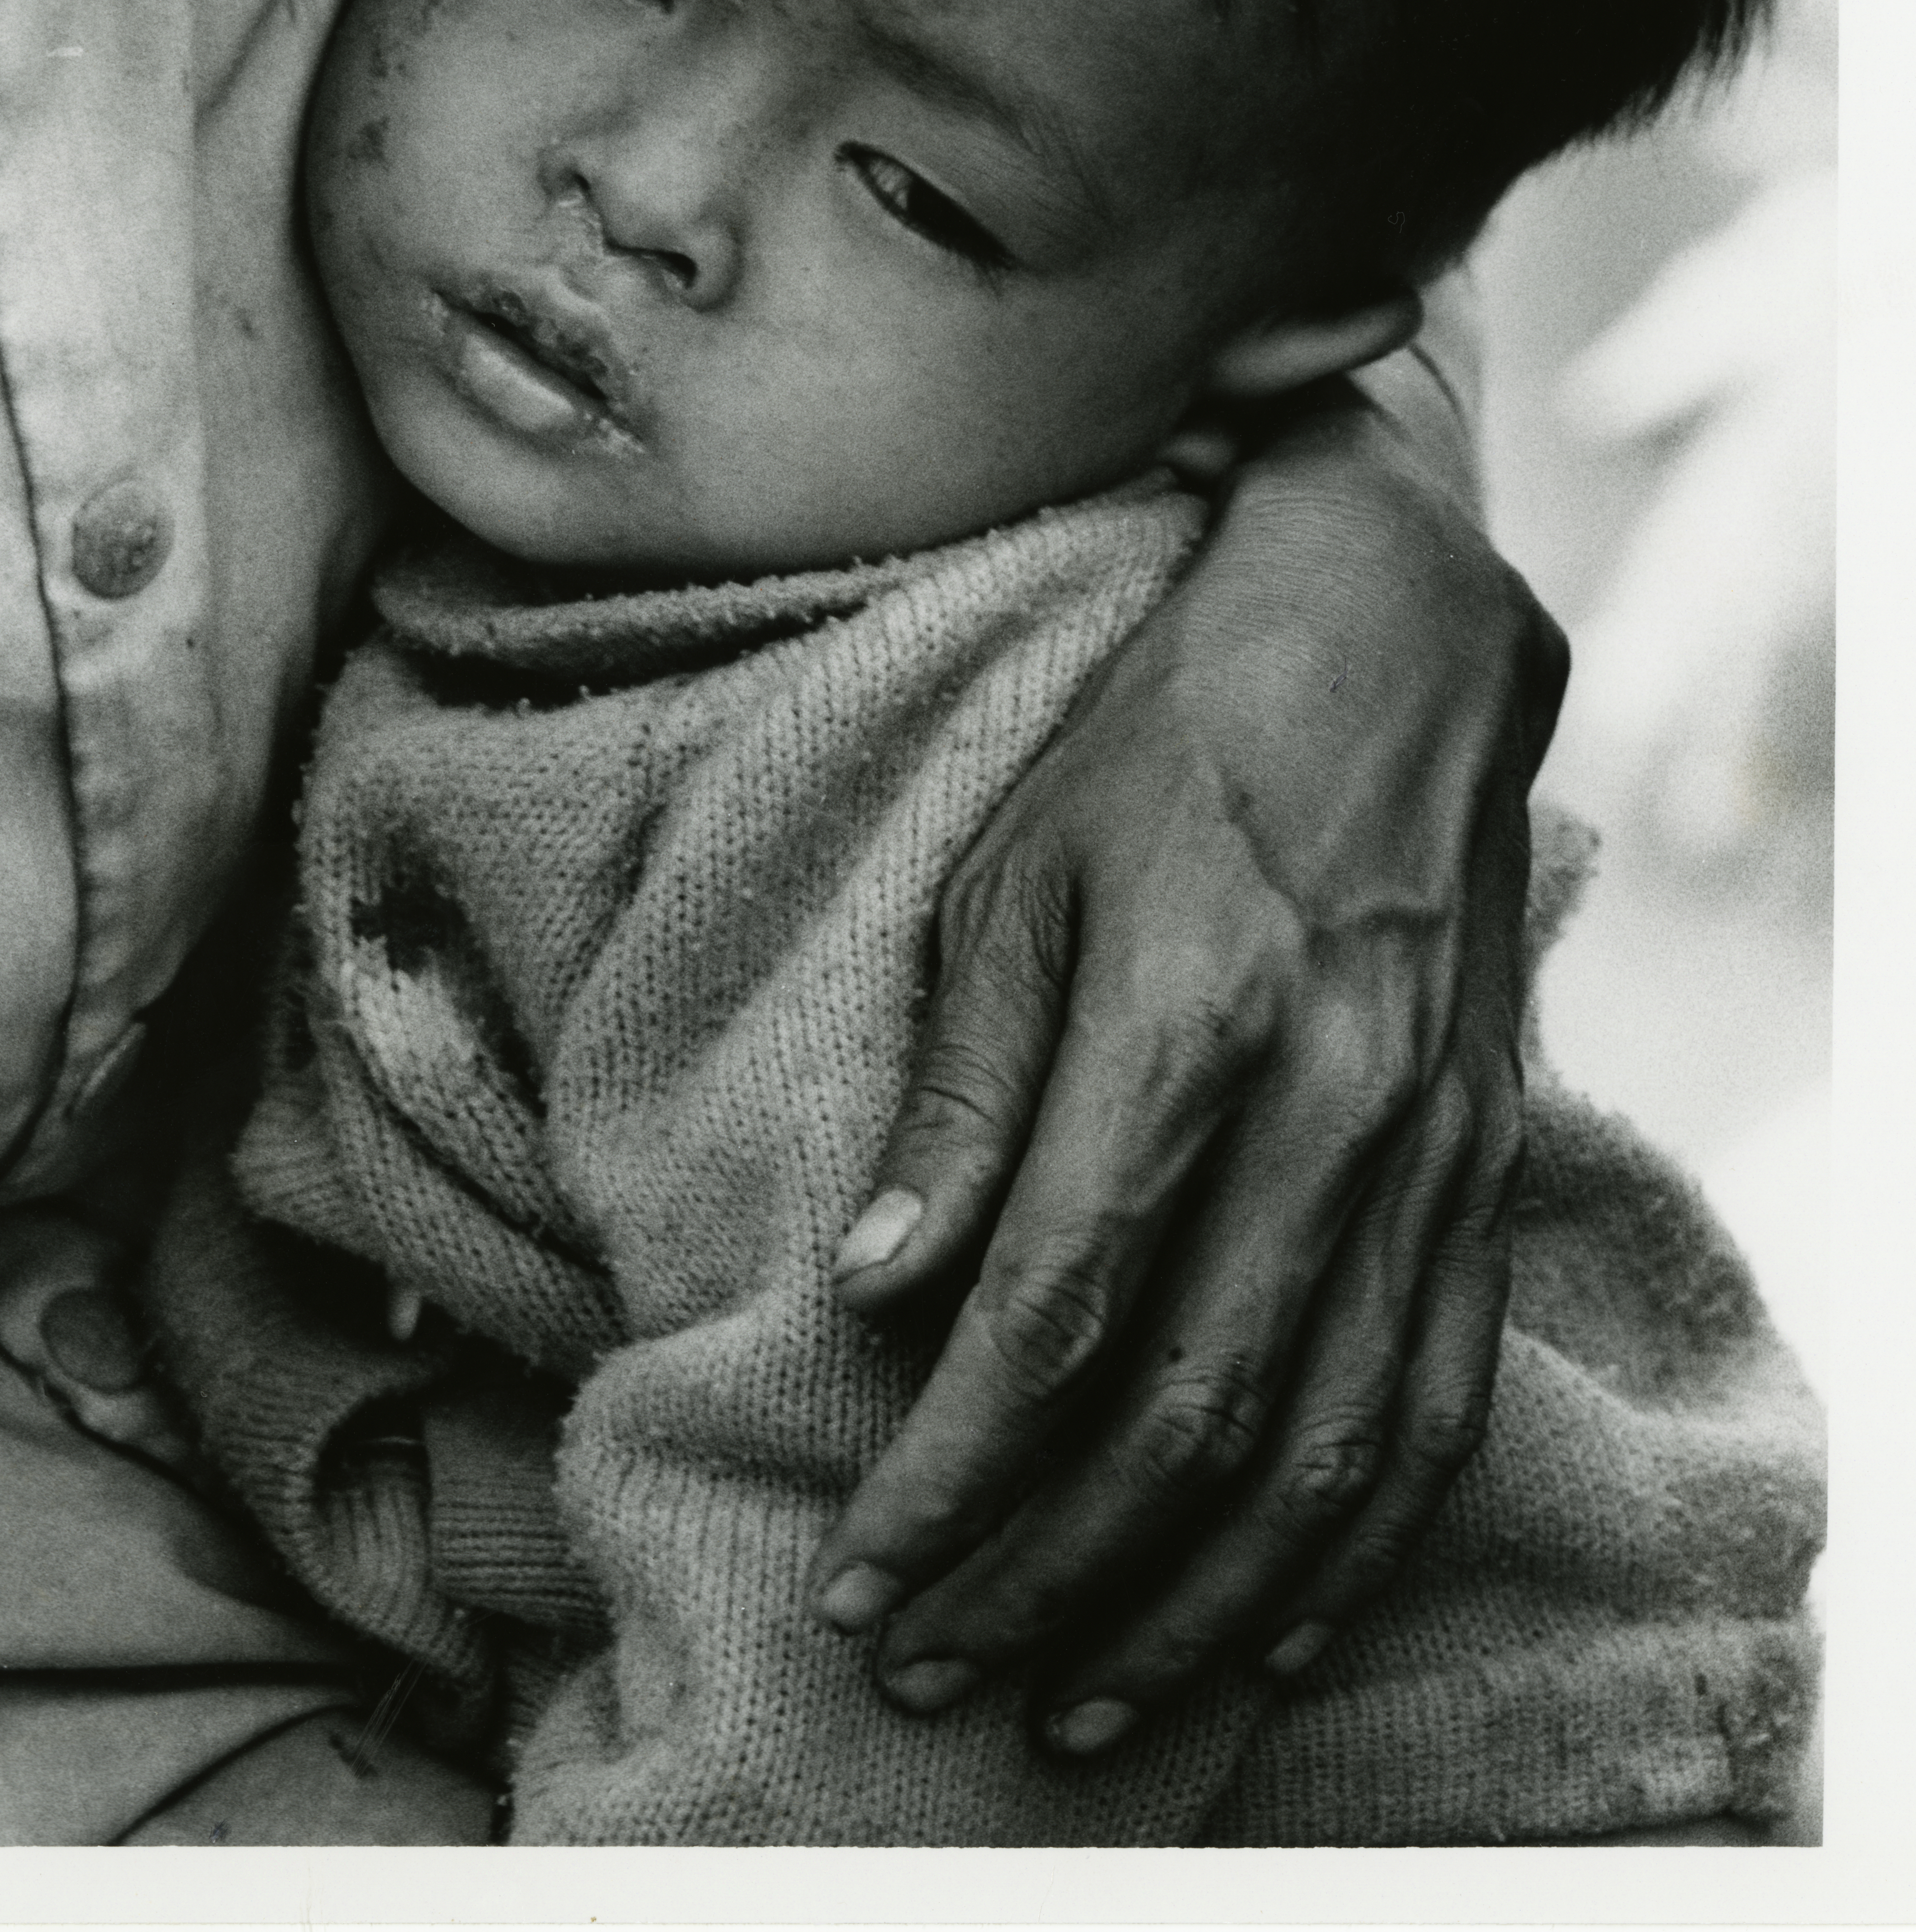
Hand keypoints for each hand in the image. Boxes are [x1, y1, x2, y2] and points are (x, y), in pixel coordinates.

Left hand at [807, 381, 1566, 1753]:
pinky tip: (1269, 1624)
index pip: (1053, 1315)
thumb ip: (961, 1089)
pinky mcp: (1488, 1166)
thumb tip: (877, 1284)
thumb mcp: (1016, 876)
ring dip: (1191, 1602)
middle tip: (929, 1669)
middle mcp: (1331, 1105)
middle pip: (1184, 1413)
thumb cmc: (1165, 749)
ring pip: (1322, 1446)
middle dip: (1043, 1573)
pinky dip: (1355, 1540)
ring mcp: (1431, 1148)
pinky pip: (1440, 1400)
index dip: (950, 1474)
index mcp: (1191, 1019)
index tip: (862, 1574)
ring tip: (1076, 1703)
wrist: (1390, 647)